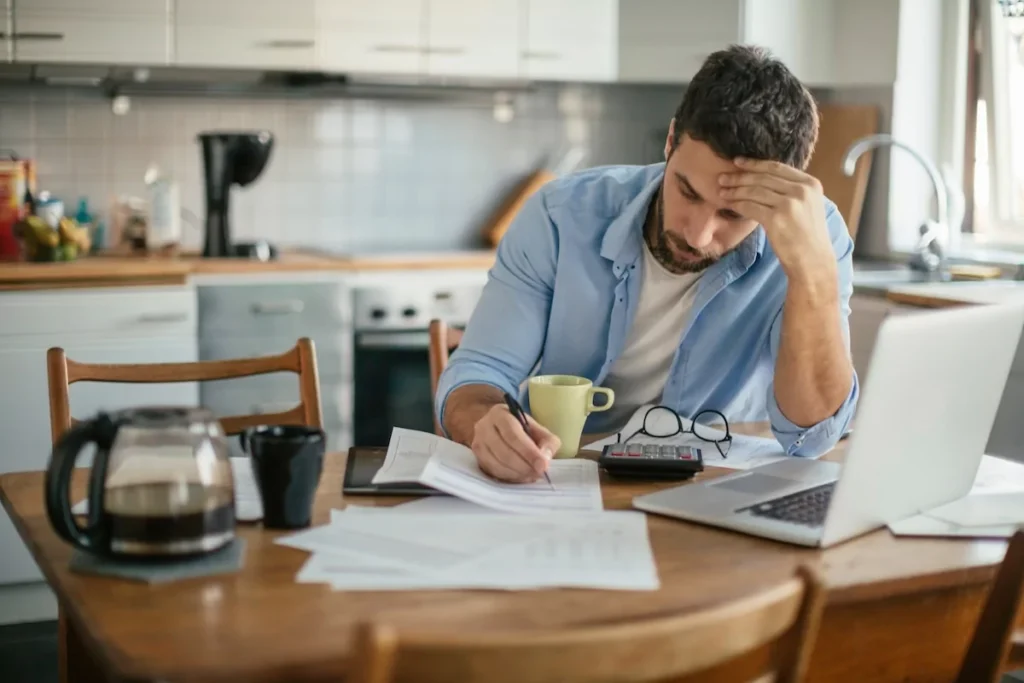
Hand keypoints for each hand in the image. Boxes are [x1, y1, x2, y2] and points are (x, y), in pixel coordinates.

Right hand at [470, 404, 559, 482]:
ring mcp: (478, 444)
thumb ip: (547, 442)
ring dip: (517, 474)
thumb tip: (545, 460)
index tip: (543, 465)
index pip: (513, 435)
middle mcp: (484, 427)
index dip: (528, 452)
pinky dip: (509, 477)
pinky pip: (493, 472)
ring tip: (532, 475)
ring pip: (496, 464)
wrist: (498, 428)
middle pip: (503, 452)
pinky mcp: (477, 459)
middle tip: (539, 473)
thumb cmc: (521, 429)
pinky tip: (521, 476)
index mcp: (500, 414)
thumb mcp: (538, 429)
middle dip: (524, 466)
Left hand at [718, 157, 835, 282]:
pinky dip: (737, 204)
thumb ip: (791, 190)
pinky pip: (750, 207)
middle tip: (722, 178)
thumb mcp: (807, 205)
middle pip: (763, 178)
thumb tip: (763, 179)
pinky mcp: (776, 219)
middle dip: (740, 177)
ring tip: (721, 191)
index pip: (777, 167)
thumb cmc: (807, 236)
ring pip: (754, 191)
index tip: (738, 162)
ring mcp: (789, 204)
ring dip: (735, 191)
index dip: (754, 164)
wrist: (813, 260)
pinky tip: (728, 204)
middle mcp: (801, 190)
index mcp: (810, 183)